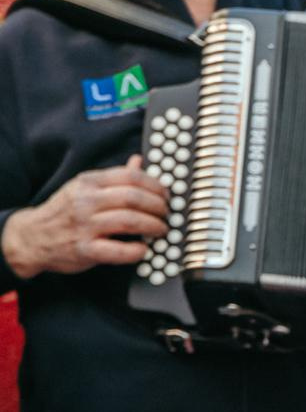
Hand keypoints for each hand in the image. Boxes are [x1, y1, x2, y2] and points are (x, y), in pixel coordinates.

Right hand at [1, 157, 166, 279]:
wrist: (32, 236)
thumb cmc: (65, 211)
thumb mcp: (86, 187)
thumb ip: (115, 177)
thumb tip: (139, 161)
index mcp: (89, 182)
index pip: (131, 177)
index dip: (156, 186)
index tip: (167, 195)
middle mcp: (86, 201)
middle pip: (134, 198)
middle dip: (159, 207)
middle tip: (167, 214)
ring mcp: (85, 225)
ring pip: (131, 221)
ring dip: (154, 226)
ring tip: (161, 230)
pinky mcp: (86, 249)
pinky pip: (120, 251)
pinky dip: (138, 251)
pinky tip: (144, 249)